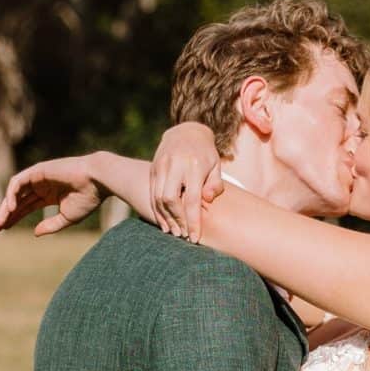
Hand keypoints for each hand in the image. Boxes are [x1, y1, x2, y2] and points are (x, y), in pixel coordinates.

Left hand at [0, 158, 102, 236]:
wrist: (96, 181)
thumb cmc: (87, 199)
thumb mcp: (67, 218)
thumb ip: (51, 226)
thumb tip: (35, 233)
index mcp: (50, 195)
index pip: (27, 206)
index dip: (15, 217)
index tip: (4, 229)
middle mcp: (42, 185)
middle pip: (18, 200)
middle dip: (6, 214)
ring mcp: (38, 177)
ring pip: (15, 192)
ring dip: (6, 207)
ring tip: (0, 222)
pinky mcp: (37, 170)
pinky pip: (18, 182)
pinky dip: (12, 195)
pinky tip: (12, 209)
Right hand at [150, 123, 224, 241]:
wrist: (185, 131)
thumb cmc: (206, 153)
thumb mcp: (216, 165)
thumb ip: (215, 184)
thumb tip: (206, 201)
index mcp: (194, 166)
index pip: (192, 199)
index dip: (193, 221)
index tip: (195, 238)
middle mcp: (175, 165)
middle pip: (171, 200)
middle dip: (177, 221)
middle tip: (184, 236)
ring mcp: (162, 166)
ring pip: (159, 198)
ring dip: (165, 218)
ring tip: (174, 232)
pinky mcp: (153, 169)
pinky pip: (153, 194)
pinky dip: (157, 210)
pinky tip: (164, 223)